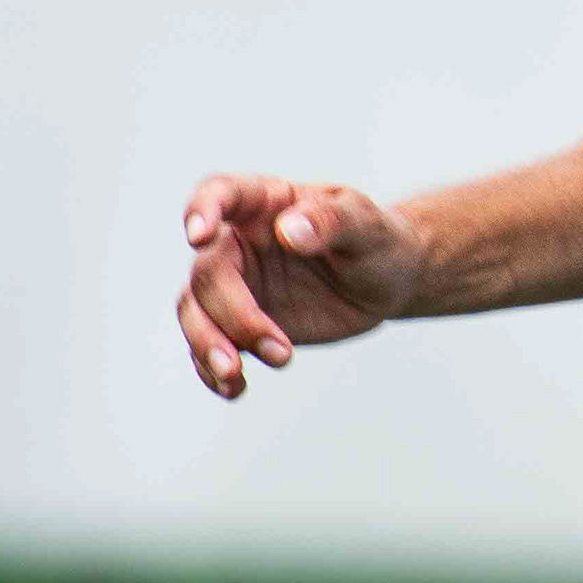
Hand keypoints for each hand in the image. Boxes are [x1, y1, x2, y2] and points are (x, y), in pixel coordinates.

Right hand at [177, 174, 423, 399]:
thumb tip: (289, 232)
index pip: (219, 193)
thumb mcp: (367, 226)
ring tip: (237, 377)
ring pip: (194, 313)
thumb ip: (332, 221)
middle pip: (206, 274)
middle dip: (231, 315)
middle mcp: (238, 243)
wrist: (388, 282)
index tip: (200, 237)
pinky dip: (212, 372)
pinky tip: (235, 390)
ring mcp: (236, 285)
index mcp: (264, 203)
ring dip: (209, 347)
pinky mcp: (239, 323)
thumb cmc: (377, 240)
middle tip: (280, 351)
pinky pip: (208, 348)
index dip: (201, 210)